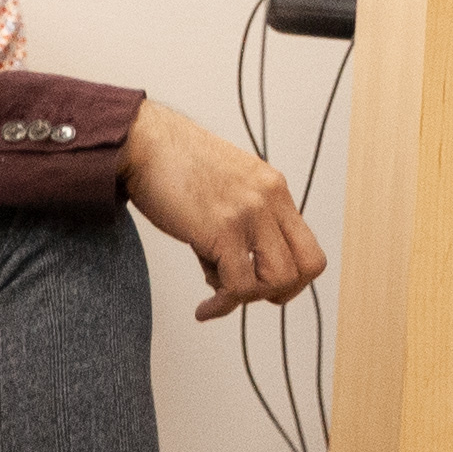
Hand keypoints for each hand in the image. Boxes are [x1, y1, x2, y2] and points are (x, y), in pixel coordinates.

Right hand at [124, 100, 322, 320]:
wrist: (143, 142)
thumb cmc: (173, 165)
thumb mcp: (226, 186)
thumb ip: (242, 220)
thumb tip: (236, 268)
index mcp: (273, 188)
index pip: (308, 247)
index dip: (292, 277)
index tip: (264, 285)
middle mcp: (269, 199)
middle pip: (307, 267)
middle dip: (280, 293)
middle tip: (247, 295)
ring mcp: (249, 213)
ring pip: (278, 279)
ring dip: (248, 298)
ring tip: (218, 297)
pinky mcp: (223, 229)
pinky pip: (238, 285)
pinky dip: (222, 305)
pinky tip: (204, 308)